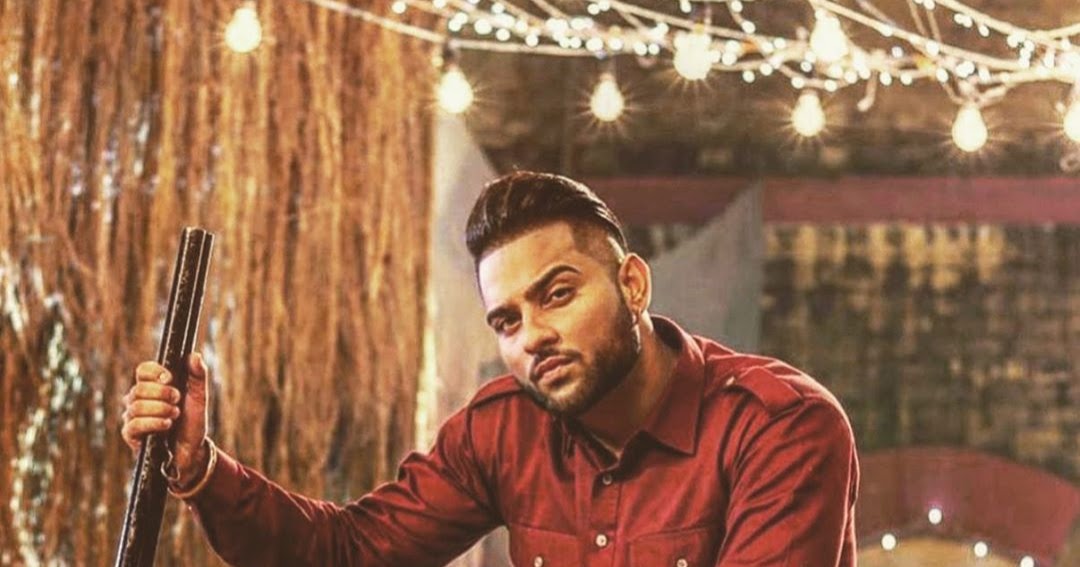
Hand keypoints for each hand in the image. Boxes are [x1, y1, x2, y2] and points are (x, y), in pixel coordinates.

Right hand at [121, 352, 210, 485]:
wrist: (192, 451)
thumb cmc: (192, 422)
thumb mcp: (199, 397)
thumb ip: (198, 376)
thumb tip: (194, 355)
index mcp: (153, 387)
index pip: (143, 370)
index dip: (154, 372)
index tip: (170, 378)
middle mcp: (139, 400)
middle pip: (138, 388)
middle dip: (162, 393)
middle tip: (177, 400)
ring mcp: (132, 417)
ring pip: (136, 405)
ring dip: (160, 409)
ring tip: (175, 415)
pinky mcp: (131, 435)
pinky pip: (133, 424)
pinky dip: (153, 423)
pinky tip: (166, 425)